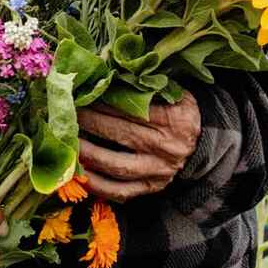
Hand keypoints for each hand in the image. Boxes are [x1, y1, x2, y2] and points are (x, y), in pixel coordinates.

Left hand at [75, 93, 202, 204]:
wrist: (201, 143)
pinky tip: (80, 174)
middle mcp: (168, 147)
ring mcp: (159, 171)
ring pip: (118, 165)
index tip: (81, 94)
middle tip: (67, 114)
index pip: (133, 110)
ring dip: (89, 155)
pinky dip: (99, 185)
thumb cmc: (177, 111)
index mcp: (174, 119)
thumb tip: (103, 75)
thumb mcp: (172, 92)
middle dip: (91, 123)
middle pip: (122, 134)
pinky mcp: (152, 187)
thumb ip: (144, 86)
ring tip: (68, 143)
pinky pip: (121, 191)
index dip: (103, 102)